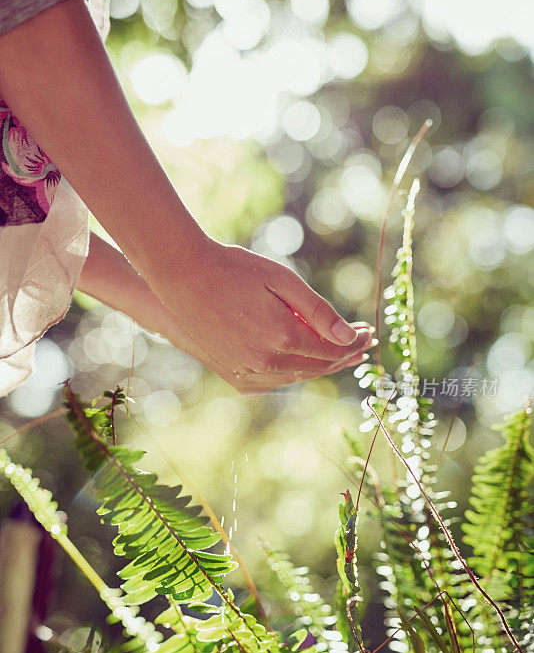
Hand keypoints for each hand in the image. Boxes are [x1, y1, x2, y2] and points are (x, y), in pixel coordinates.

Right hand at [145, 237, 374, 393]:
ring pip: (296, 377)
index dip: (353, 343)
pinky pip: (273, 383)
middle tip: (360, 346)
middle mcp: (267, 362)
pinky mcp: (233, 376)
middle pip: (317, 367)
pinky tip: (300, 364)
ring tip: (337, 355)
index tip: (368, 334)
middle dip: (342, 357)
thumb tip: (349, 337)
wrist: (183, 277)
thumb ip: (318, 311)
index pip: (332, 350)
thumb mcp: (282, 279)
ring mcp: (247, 373)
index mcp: (282, 337)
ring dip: (319, 366)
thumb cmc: (234, 270)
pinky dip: (292, 374)